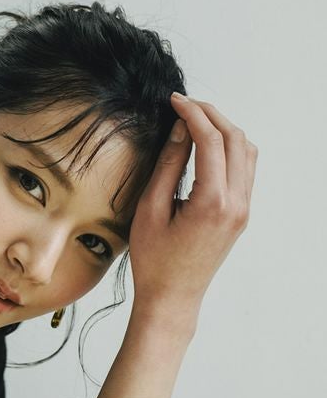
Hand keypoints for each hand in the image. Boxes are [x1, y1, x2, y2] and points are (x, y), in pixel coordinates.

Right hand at [129, 94, 257, 316]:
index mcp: (213, 202)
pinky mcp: (242, 214)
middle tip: (184, 105)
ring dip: (224, 130)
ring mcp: (244, 209)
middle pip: (236, 139)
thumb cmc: (155, 260)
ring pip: (247, 151)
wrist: (172, 296)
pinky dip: (230, 149)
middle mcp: (237, 203)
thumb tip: (180, 130)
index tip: (175, 100)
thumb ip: (169, 166)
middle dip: (211, 115)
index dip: (192, 113)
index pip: (211, 140)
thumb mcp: (151, 209)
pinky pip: (245, 169)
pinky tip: (207, 146)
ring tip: (195, 122)